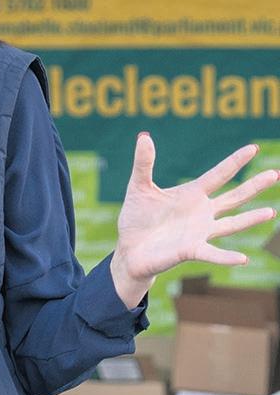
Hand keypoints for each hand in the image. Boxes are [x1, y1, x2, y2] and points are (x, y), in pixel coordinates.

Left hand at [110, 134, 278, 308]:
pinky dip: (226, 257)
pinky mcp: (190, 250)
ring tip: (271, 212)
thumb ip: (143, 163)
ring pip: (231, 224)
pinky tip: (242, 258)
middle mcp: (202, 213)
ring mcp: (199, 232)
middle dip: (254, 186)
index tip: (252, 148)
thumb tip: (143, 136)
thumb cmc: (137, 218)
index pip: (218, 175)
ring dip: (250, 219)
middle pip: (233, 197)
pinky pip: (212, 254)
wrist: (129, 249)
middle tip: (275, 173)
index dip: (234, 162)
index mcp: (191, 194)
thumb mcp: (139, 187)